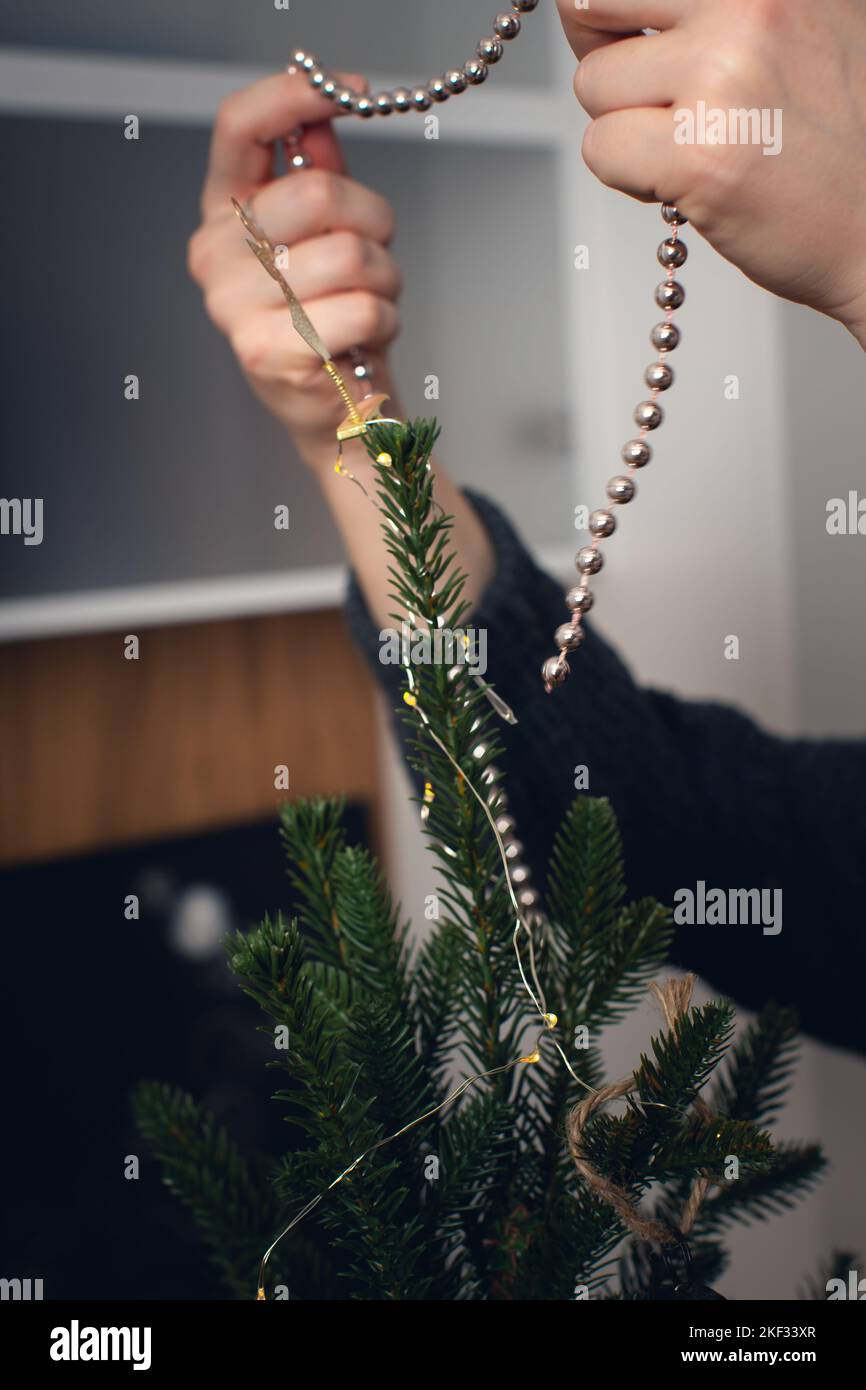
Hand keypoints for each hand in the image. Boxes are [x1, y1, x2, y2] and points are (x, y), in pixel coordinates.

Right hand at [188, 71, 403, 469]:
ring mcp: (233, 306)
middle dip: (373, 220)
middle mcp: (215, 255)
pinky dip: (385, 320)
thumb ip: (316, 171)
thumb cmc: (332, 316)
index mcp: (224, 213)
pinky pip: (360, 309)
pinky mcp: (267, 352)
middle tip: (376, 254)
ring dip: (385, 277)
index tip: (356, 92)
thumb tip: (322, 112)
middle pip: (317, 193)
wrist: (337, 407)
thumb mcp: (324, 234)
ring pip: (348, 255)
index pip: (239, 127)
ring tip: (372, 301)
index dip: (295, 95)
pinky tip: (367, 338)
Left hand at [557, 0, 865, 346]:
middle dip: (601, 55)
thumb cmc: (842, 148)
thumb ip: (727, 12)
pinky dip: (628, 177)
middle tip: (634, 98)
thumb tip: (612, 7)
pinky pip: (602, 149)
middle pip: (595, 4)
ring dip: (622, 128)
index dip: (607, 8)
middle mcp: (749, 8)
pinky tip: (685, 185)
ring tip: (686, 150)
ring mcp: (722, 77)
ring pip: (593, 85)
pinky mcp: (697, 155)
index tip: (619, 35)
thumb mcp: (808, 29)